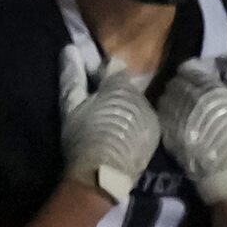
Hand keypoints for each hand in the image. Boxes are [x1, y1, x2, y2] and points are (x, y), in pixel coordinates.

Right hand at [57, 47, 159, 204]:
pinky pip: (144, 120)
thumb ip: (72, 76)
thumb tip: (70, 49)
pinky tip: (122, 133)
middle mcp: (141, 99)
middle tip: (98, 105)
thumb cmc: (82, 138)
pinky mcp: (156, 135)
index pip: (113, 70)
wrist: (102, 177)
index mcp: (120, 87)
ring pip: (136, 104)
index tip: (90, 84)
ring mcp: (151, 117)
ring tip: (110, 121)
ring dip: (126, 108)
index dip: (101, 76)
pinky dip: (134, 122)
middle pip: (127, 88)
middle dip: (114, 92)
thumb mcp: (71, 105)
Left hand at [158, 45, 226, 205]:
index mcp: (206, 85)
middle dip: (184, 85)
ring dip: (174, 98)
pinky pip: (161, 111)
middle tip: (194, 95)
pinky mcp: (163, 126)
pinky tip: (179, 120)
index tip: (202, 81)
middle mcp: (185, 94)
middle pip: (176, 80)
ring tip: (186, 109)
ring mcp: (172, 111)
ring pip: (166, 94)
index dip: (195, 72)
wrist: (226, 167)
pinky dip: (168, 112)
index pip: (189, 67)